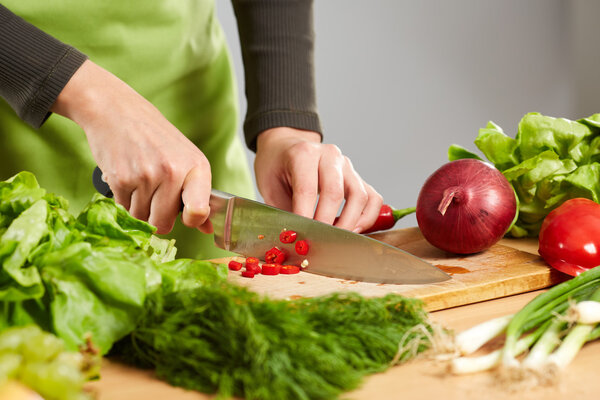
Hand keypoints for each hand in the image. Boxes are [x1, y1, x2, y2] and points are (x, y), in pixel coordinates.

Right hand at [51, 60, 212, 233]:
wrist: (117, 111)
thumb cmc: (155, 138)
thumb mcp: (185, 158)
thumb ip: (198, 194)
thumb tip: (208, 229)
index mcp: (196, 167)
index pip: (199, 211)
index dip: (192, 221)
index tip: (187, 216)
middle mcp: (173, 172)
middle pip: (164, 224)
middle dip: (157, 217)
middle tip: (154, 194)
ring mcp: (146, 176)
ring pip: (141, 219)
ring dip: (138, 208)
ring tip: (140, 181)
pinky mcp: (121, 179)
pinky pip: (123, 209)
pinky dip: (123, 200)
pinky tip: (127, 178)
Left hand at [254, 127, 382, 231]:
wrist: (285, 147)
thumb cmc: (276, 167)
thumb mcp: (269, 185)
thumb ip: (283, 209)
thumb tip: (296, 239)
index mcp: (304, 154)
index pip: (307, 189)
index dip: (305, 216)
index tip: (301, 236)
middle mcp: (329, 156)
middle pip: (335, 192)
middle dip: (326, 223)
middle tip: (317, 242)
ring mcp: (347, 166)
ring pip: (360, 195)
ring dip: (350, 223)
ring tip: (336, 239)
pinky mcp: (357, 177)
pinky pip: (373, 198)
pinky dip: (367, 217)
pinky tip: (353, 230)